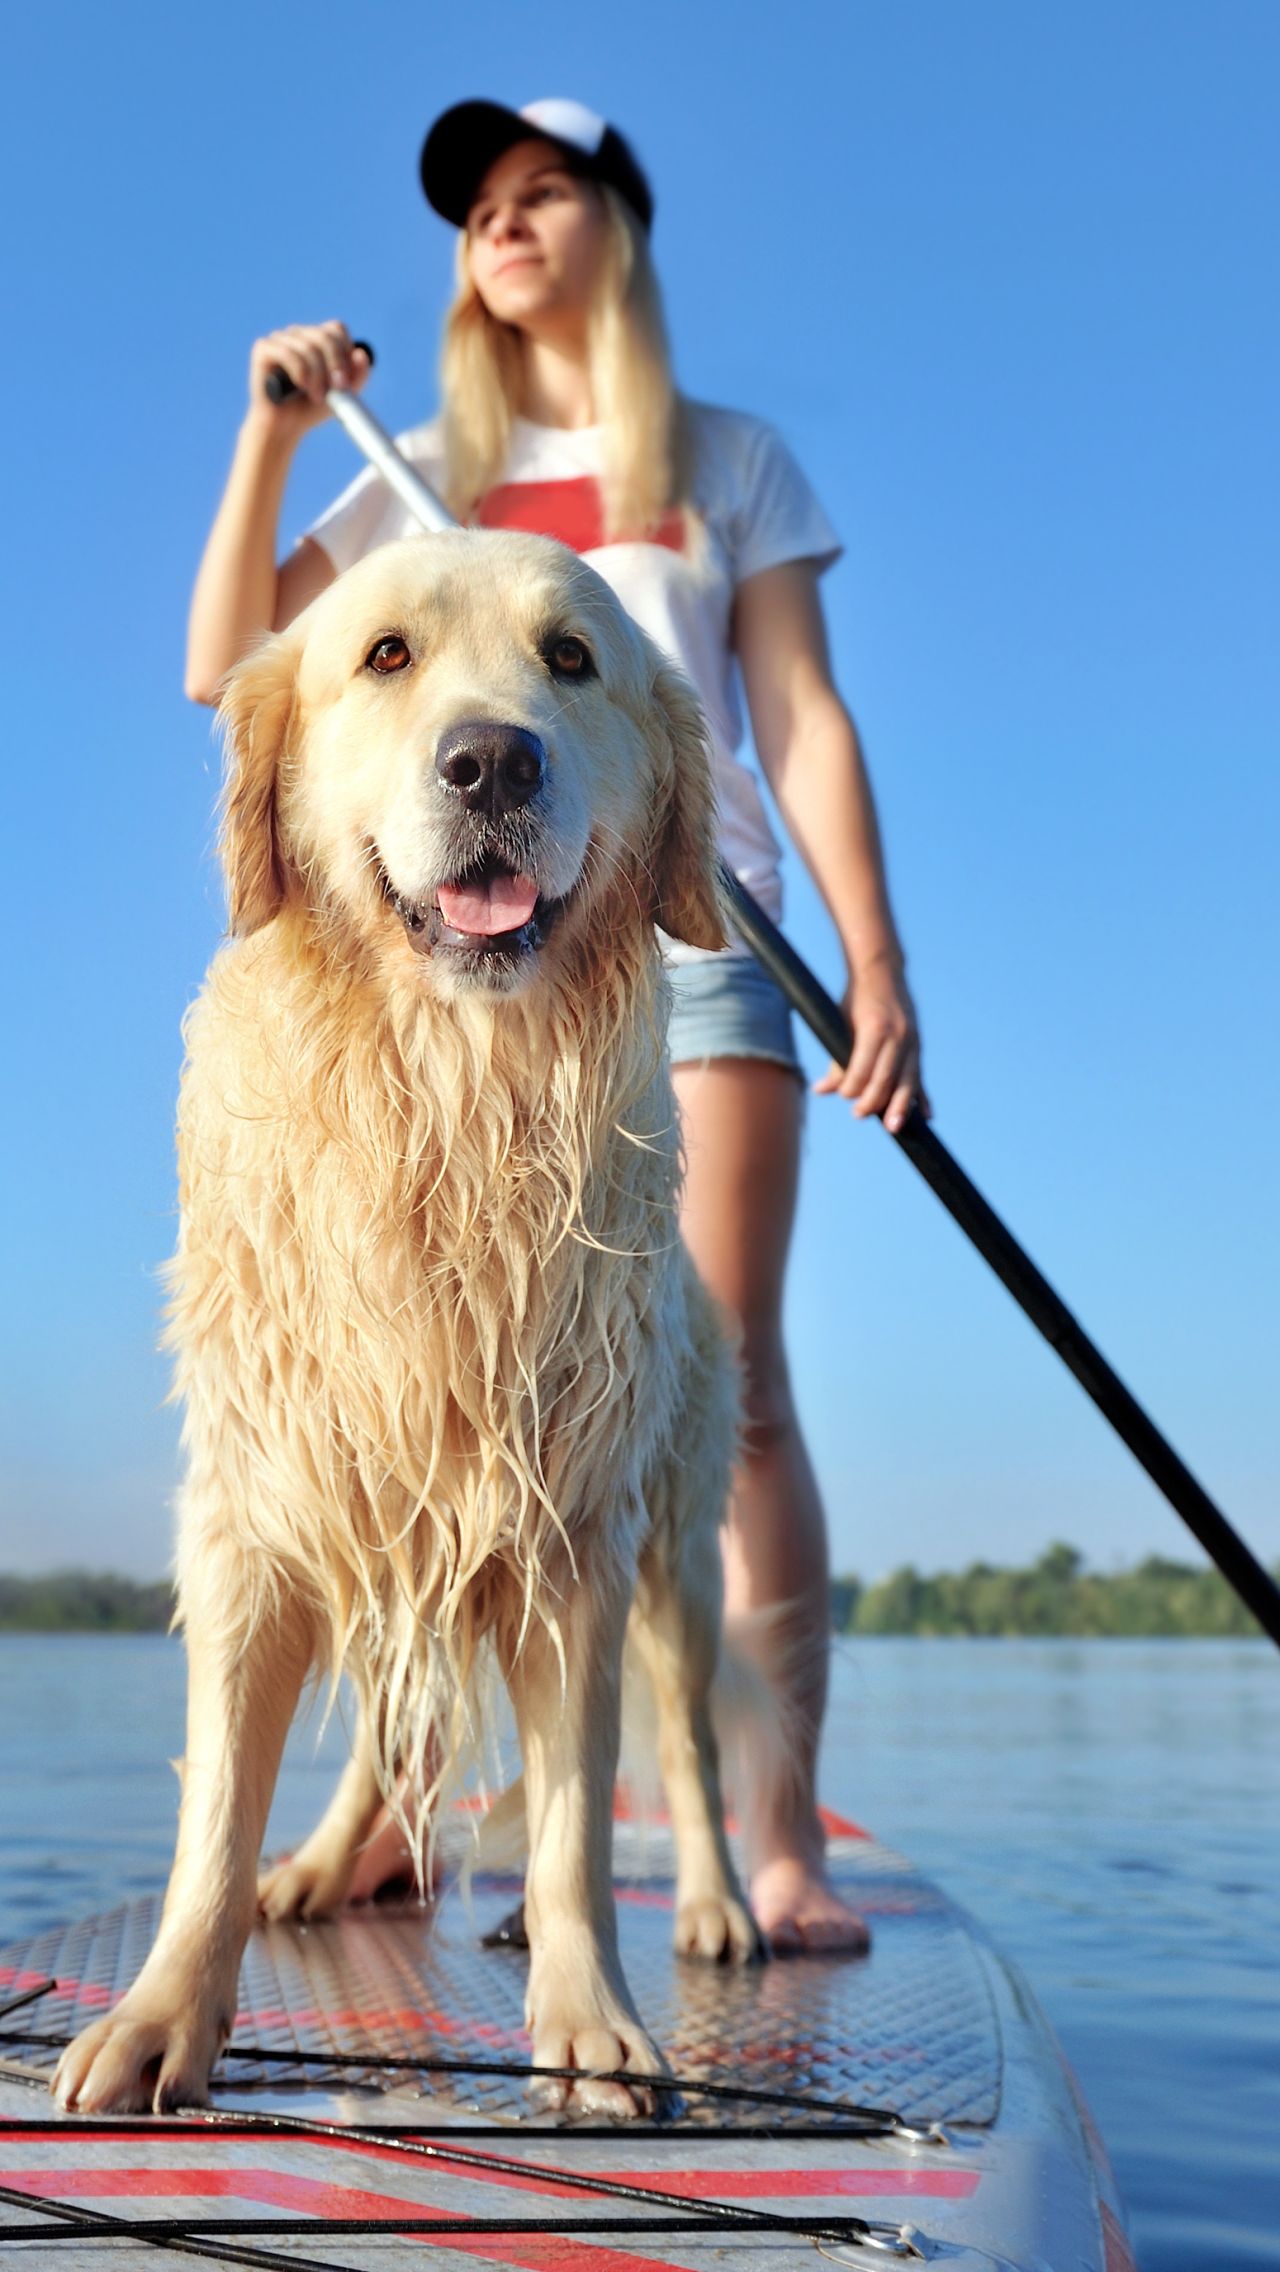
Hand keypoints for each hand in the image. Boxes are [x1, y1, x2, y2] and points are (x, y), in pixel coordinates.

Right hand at [245, 321, 369, 435]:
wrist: (285, 427)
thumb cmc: (311, 408)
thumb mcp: (343, 394)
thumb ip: (358, 375)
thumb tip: (361, 353)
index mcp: (316, 338)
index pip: (336, 329)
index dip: (345, 351)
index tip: (345, 379)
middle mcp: (298, 334)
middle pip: (324, 335)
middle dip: (335, 364)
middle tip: (336, 388)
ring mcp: (279, 339)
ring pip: (308, 346)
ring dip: (317, 375)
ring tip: (317, 397)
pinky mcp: (263, 349)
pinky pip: (287, 352)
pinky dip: (300, 371)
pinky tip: (301, 386)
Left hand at [813, 954, 930, 1133]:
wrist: (882, 971)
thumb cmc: (854, 999)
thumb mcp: (840, 1023)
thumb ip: (836, 1058)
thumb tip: (822, 1090)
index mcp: (876, 1028)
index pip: (864, 1069)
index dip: (852, 1087)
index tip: (843, 1096)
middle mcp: (898, 1035)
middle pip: (886, 1079)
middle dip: (872, 1101)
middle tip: (858, 1115)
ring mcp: (912, 1040)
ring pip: (907, 1081)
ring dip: (900, 1106)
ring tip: (893, 1127)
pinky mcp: (918, 1044)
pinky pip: (920, 1075)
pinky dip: (922, 1096)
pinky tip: (925, 1116)